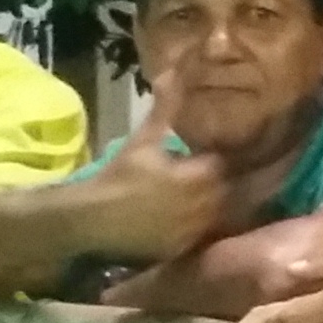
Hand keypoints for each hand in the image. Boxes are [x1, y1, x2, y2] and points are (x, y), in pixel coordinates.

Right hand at [71, 52, 229, 262]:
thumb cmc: (118, 176)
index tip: (228, 151)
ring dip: (220, 205)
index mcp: (200, 177)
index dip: (230, 156)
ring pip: (221, 216)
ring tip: (211, 196)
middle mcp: (204, 207)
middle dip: (230, 182)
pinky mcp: (184, 250)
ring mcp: (195, 232)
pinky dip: (204, 226)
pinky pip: (205, 237)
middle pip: (231, 193)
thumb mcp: (144, 139)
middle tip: (223, 174)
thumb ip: (165, 108)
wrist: (91, 220)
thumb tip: (172, 72)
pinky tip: (198, 219)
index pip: (230, 165)